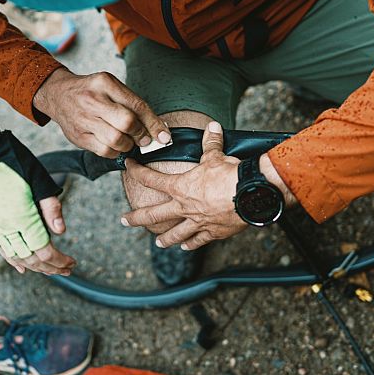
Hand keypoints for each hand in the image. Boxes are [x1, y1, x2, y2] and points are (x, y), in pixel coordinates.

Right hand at [0, 132, 73, 275]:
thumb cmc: (15, 163)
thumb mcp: (40, 180)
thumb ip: (51, 207)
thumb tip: (61, 232)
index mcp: (22, 217)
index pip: (44, 251)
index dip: (59, 261)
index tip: (71, 262)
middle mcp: (7, 227)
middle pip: (31, 259)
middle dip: (51, 268)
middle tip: (67, 269)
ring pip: (16, 257)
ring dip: (34, 267)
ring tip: (50, 270)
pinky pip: (1, 248)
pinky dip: (12, 261)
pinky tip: (21, 268)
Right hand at [33, 68, 170, 157]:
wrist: (58, 95)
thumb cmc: (92, 92)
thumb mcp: (111, 87)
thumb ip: (133, 104)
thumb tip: (158, 129)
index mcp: (105, 83)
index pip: (136, 105)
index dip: (154, 123)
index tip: (164, 136)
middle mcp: (93, 99)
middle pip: (127, 122)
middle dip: (140, 134)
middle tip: (143, 138)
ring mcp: (83, 119)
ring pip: (116, 140)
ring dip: (128, 145)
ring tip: (128, 140)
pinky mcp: (78, 136)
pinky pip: (104, 151)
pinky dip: (116, 151)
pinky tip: (115, 145)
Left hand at [121, 121, 246, 249]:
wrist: (249, 195)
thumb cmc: (229, 174)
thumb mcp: (216, 156)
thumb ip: (211, 143)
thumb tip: (212, 127)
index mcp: (180, 187)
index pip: (151, 178)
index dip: (136, 171)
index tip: (128, 166)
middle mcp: (184, 207)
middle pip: (154, 214)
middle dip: (136, 217)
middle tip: (124, 221)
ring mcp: (197, 222)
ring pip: (176, 233)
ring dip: (165, 238)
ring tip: (157, 243)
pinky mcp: (213, 232)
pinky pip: (198, 240)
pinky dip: (192, 244)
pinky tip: (186, 247)